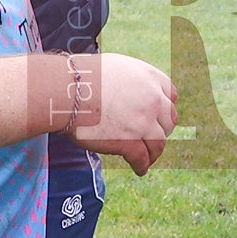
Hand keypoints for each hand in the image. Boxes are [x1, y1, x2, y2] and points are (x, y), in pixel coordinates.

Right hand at [69, 52, 177, 174]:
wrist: (65, 91)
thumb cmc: (82, 78)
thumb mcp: (115, 67)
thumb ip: (130, 79)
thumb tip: (128, 90)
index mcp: (149, 77)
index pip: (171, 95)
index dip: (165, 108)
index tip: (160, 117)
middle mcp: (152, 98)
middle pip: (169, 120)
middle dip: (162, 130)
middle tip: (154, 138)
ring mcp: (143, 121)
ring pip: (159, 143)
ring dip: (154, 153)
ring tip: (148, 159)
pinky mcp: (129, 141)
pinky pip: (142, 158)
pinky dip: (142, 166)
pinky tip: (140, 170)